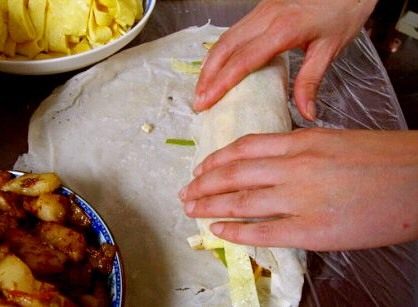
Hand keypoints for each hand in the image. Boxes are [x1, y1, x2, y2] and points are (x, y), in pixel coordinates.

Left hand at [179, 129, 417, 250]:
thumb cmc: (381, 158)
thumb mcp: (332, 142)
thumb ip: (297, 151)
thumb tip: (269, 166)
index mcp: (299, 141)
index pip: (243, 148)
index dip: (216, 159)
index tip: (200, 168)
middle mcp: (293, 167)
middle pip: (233, 174)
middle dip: (203, 184)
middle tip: (185, 192)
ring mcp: (300, 198)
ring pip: (240, 201)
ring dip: (210, 205)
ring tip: (191, 209)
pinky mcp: (312, 230)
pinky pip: (263, 232)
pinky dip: (236, 231)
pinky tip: (218, 230)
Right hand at [194, 0, 376, 119]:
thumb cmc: (343, 10)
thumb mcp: (330, 49)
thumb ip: (311, 82)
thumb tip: (306, 113)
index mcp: (283, 30)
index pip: (242, 60)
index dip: (221, 83)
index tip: (206, 102)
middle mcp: (265, 18)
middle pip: (224, 47)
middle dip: (207, 76)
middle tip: (198, 100)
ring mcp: (260, 10)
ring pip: (225, 38)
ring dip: (210, 64)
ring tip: (203, 87)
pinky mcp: (261, 9)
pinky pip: (233, 32)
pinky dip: (221, 52)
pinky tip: (218, 66)